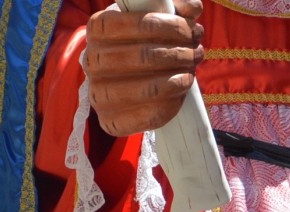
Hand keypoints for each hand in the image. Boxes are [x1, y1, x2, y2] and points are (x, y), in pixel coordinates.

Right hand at [84, 0, 203, 136]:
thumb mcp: (152, 17)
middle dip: (180, 52)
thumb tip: (192, 9)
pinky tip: (181, 87)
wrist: (123, 80)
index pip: (138, 23)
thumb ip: (172, 8)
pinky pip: (150, 114)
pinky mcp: (111, 121)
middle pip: (145, 56)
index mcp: (98, 29)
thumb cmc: (140, 43)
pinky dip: (174, 101)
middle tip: (197, 50)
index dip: (170, 26)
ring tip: (192, 68)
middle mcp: (92, 61)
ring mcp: (99, 95)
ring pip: (150, 87)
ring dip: (181, 76)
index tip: (190, 29)